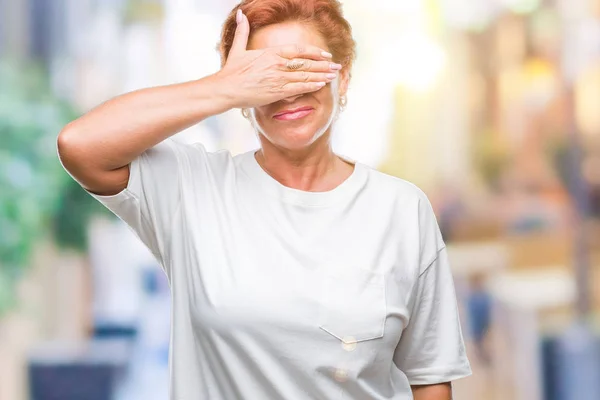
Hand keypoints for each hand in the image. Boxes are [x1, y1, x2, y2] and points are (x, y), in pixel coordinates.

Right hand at [217, 9, 341, 108]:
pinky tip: (321, 85)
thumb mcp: (238, 49)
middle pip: (306, 63)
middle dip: (324, 65)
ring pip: (305, 76)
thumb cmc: (231, 71)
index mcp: (271, 53)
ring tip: (333, 75)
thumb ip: (243, 31)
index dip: (314, 52)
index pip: (298, 50)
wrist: (226, 89)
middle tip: (337, 66)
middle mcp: (277, 64)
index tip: (325, 54)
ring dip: (321, 75)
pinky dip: (311, 86)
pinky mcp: (277, 92)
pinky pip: (299, 88)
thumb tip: (242, 14)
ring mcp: (278, 78)